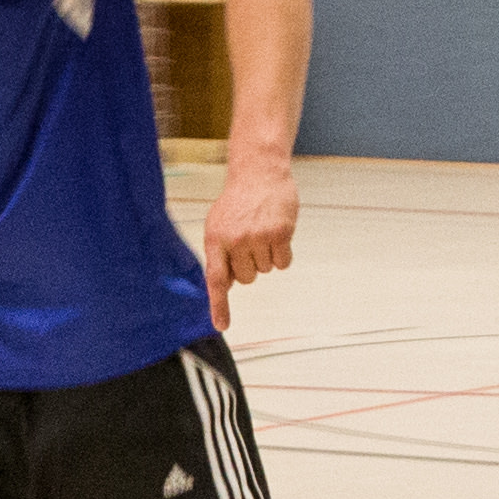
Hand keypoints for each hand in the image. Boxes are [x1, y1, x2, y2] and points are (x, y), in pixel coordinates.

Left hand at [200, 151, 298, 327]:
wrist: (259, 172)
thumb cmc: (237, 202)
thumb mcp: (218, 225)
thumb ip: (219, 255)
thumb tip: (224, 286)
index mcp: (215, 240)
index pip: (215, 280)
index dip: (219, 305)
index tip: (221, 326)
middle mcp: (236, 241)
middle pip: (246, 279)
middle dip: (249, 265)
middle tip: (250, 240)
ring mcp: (259, 237)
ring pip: (266, 271)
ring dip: (267, 256)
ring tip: (262, 231)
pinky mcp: (280, 233)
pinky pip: (283, 263)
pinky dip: (282, 254)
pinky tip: (277, 234)